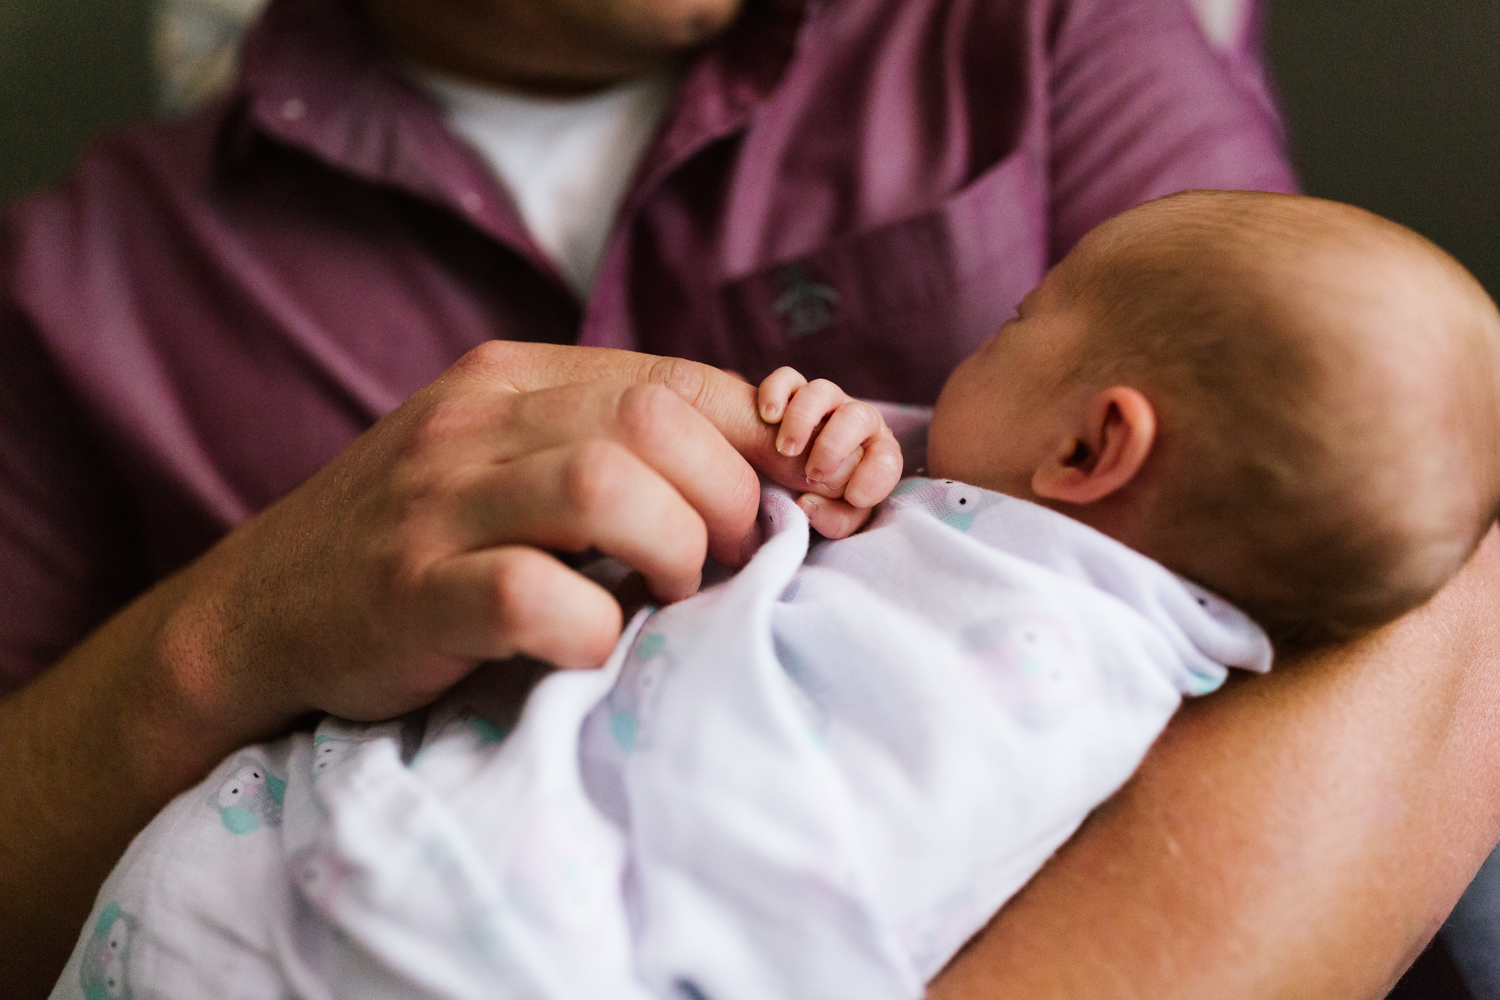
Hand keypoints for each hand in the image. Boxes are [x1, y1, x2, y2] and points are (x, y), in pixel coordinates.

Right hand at [175, 343, 785, 730]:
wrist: (261, 609)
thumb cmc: (418, 538)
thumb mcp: (504, 457)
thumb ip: (607, 444)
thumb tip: (765, 465)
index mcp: (512, 377)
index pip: (678, 381)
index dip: (763, 442)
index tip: (795, 500)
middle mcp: (474, 425)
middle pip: (654, 424)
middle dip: (725, 499)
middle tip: (721, 560)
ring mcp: (437, 507)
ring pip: (605, 487)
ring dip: (673, 552)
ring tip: (669, 594)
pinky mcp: (411, 595)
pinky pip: (532, 596)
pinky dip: (591, 628)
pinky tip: (589, 644)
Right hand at [757, 366, 902, 536]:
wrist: (784, 475)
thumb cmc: (822, 497)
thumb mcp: (836, 517)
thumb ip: (834, 519)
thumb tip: (807, 503)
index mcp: (876, 451)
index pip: (889, 457)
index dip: (875, 476)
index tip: (853, 496)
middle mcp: (855, 421)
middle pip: (858, 416)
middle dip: (835, 446)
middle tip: (814, 473)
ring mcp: (824, 402)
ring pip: (822, 392)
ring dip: (802, 420)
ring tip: (786, 450)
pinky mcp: (792, 390)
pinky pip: (786, 379)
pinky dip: (777, 393)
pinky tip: (769, 417)